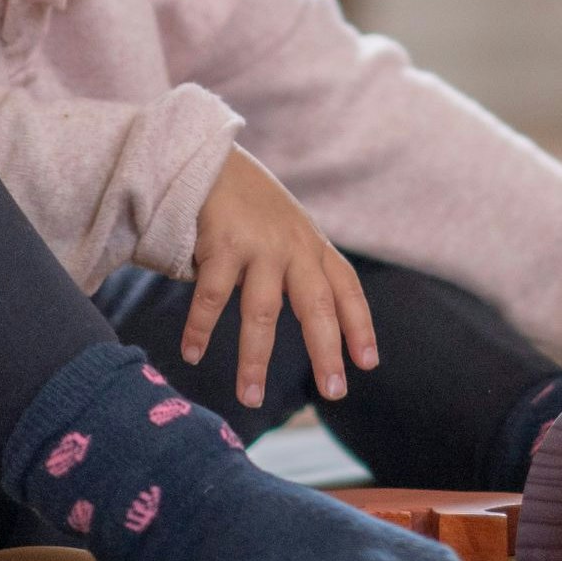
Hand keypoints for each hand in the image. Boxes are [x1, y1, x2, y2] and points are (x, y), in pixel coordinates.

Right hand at [186, 150, 377, 409]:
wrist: (211, 162)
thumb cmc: (254, 208)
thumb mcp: (292, 232)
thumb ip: (308, 269)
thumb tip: (325, 326)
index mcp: (314, 247)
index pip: (347, 289)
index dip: (360, 326)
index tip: (368, 363)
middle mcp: (294, 248)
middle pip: (317, 308)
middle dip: (326, 352)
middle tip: (334, 391)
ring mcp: (260, 246)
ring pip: (262, 313)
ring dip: (255, 359)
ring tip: (251, 398)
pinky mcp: (223, 245)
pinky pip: (211, 297)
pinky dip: (200, 328)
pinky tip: (192, 354)